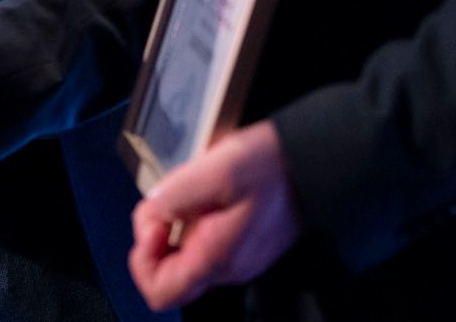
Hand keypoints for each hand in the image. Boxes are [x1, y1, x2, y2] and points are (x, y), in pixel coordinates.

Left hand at [128, 121, 302, 309]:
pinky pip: (201, 243)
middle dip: (153, 237)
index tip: (154, 221)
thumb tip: (154, 208)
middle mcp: (225, 268)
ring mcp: (235, 257)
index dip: (142, 258)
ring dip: (171, 226)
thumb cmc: (272, 167)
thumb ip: (177, 192)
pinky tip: (201, 193)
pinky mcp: (240, 242)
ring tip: (184, 191)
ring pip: (182, 258)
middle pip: (168, 274)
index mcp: (216, 258)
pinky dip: (189, 221)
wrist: (313, 165)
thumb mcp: (219, 168)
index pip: (159, 291)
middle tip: (165, 201)